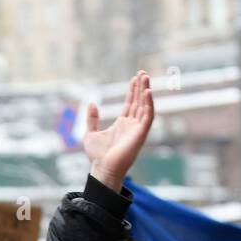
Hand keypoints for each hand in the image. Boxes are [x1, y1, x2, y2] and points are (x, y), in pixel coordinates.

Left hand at [84, 71, 154, 192]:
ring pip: (145, 106)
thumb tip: (92, 103)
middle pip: (139, 102)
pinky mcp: (141, 133)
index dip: (133, 91)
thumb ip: (92, 118)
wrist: (103, 168)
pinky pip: (148, 116)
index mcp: (122, 124)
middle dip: (141, 87)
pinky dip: (149, 104)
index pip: (130, 103)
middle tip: (143, 72)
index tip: (134, 78)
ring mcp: (137, 128)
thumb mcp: (90, 133)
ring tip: (146, 77)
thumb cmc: (97, 155)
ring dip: (146, 91)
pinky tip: (148, 92)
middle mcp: (132, 125)